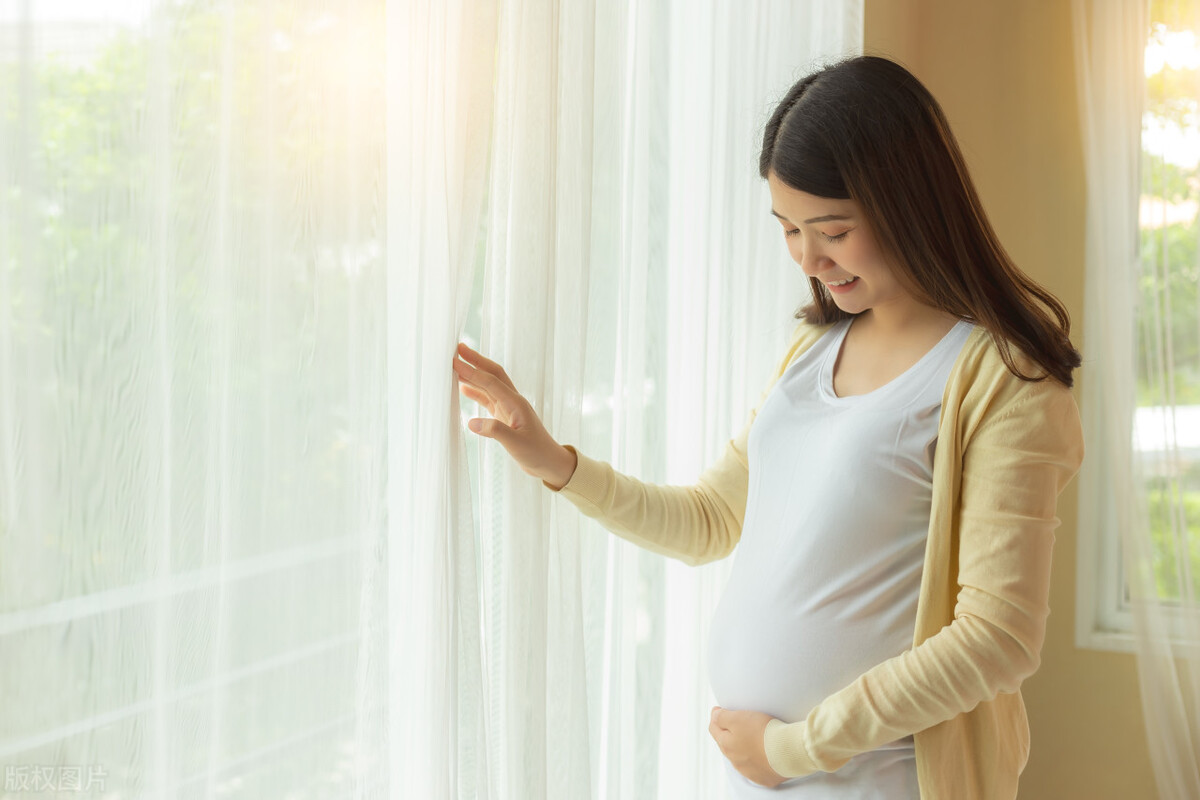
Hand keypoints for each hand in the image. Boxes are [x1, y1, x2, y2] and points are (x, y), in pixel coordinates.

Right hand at [452, 343, 576, 488]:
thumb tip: (472, 422)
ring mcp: (509, 408)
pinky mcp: (505, 416)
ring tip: (456, 366)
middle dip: (476, 361)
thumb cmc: (537, 453)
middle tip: (458, 349)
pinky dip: (476, 392)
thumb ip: (495, 431)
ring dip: (474, 375)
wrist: (549, 463)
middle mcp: (512, 401)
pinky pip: (488, 399)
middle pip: (492, 374)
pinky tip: (464, 389)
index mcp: (515, 403)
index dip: (472, 371)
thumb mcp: (516, 444)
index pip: (490, 382)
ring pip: (489, 385)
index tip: (455, 361)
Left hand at [709, 706, 785, 787]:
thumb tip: (714, 716)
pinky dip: (758, 759)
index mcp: (726, 745)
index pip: (714, 729)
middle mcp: (735, 761)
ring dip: (744, 748)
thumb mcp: (737, 718)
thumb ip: (722, 717)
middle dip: (728, 733)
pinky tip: (764, 752)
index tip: (720, 710)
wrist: (788, 751)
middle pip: (727, 744)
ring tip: (753, 737)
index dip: (716, 717)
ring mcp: (749, 771)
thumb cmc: (763, 733)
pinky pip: (757, 767)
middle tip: (736, 722)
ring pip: (741, 757)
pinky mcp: (764, 778)